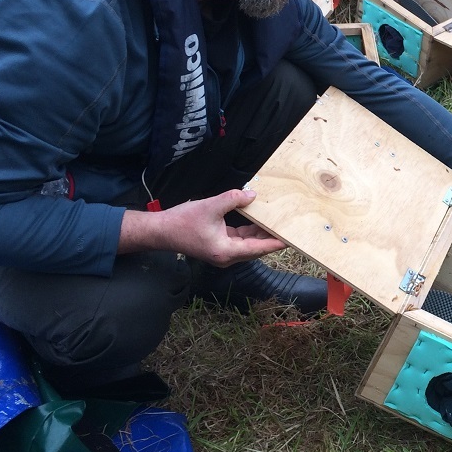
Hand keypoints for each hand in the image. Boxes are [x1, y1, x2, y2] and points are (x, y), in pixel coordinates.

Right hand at [120, 189, 285, 265]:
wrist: (160, 231)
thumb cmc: (182, 222)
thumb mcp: (211, 206)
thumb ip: (233, 199)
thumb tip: (252, 195)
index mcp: (227, 251)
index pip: (258, 248)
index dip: (275, 243)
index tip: (292, 239)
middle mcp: (227, 256)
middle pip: (256, 247)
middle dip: (271, 236)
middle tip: (289, 226)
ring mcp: (223, 251)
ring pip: (248, 242)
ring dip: (260, 231)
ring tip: (277, 220)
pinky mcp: (219, 244)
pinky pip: (239, 238)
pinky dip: (248, 229)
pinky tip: (257, 218)